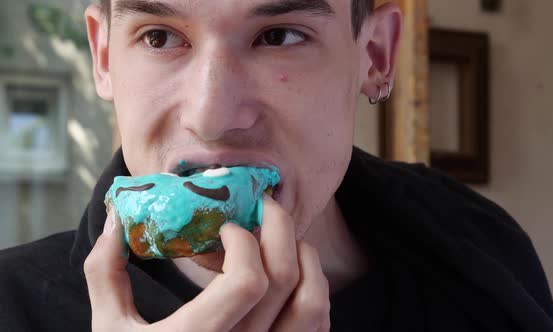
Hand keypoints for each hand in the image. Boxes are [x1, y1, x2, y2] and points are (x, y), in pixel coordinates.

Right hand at [84, 196, 330, 331]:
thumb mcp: (109, 328)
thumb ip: (104, 273)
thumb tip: (114, 221)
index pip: (247, 282)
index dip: (243, 242)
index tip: (226, 228)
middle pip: (285, 278)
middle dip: (281, 227)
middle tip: (265, 208)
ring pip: (312, 303)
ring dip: (306, 259)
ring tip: (285, 239)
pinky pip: (316, 325)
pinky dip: (312, 290)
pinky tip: (290, 277)